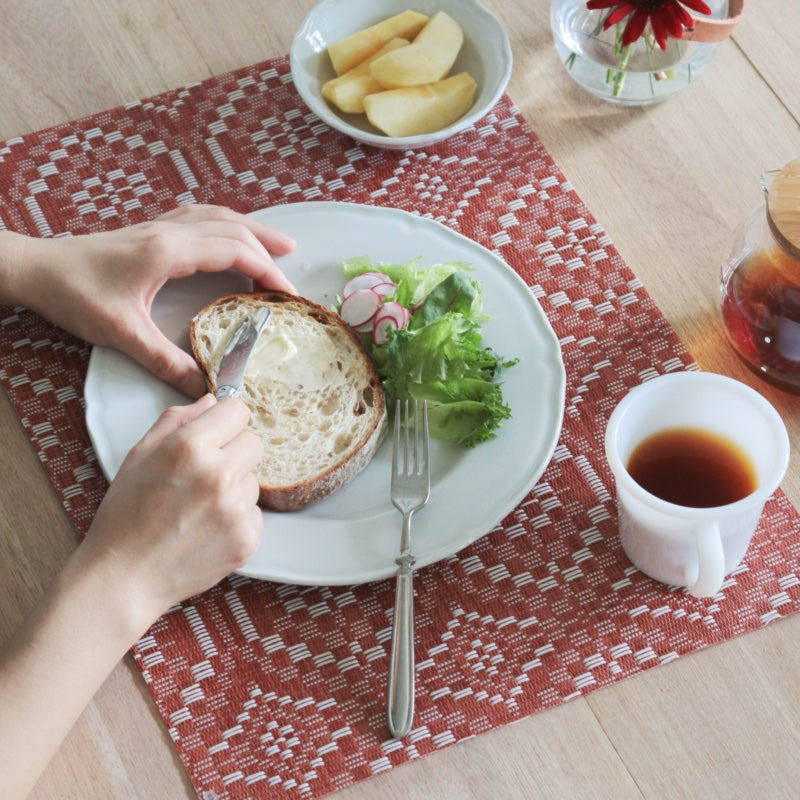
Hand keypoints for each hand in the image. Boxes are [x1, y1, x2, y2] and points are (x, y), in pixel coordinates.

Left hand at [5, 204, 295, 396]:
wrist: (36, 269)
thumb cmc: (74, 295)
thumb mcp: (122, 333)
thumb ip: (165, 360)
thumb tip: (204, 386)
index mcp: (168, 252)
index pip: (232, 252)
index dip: (265, 271)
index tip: (287, 294)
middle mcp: (169, 232)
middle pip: (233, 229)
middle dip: (268, 250)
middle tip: (292, 273)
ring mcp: (159, 227)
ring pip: (219, 216)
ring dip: (252, 229)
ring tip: (279, 243)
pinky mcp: (150, 230)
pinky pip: (200, 217)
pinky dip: (226, 223)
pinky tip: (230, 233)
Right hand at [79, 394, 262, 622]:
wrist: (123, 577)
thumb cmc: (125, 515)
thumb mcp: (139, 455)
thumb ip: (178, 420)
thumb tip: (212, 401)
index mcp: (190, 446)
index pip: (238, 410)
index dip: (226, 421)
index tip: (218, 432)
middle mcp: (219, 474)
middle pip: (254, 443)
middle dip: (234, 453)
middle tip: (206, 473)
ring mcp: (236, 509)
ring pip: (254, 480)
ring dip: (235, 488)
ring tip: (199, 507)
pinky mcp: (248, 539)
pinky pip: (256, 514)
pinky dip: (238, 519)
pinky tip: (207, 529)